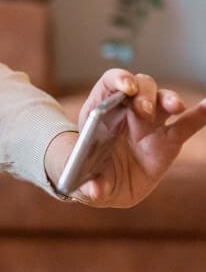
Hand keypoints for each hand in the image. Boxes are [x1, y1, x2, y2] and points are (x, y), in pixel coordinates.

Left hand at [46, 69, 205, 206]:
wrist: (106, 185)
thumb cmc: (86, 170)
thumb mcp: (78, 174)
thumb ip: (85, 181)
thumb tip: (94, 191)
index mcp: (101, 109)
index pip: (111, 83)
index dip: (119, 80)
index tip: (126, 88)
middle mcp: (127, 110)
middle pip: (140, 87)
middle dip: (144, 94)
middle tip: (144, 110)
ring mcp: (149, 124)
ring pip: (162, 100)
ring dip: (169, 99)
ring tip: (174, 107)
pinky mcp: (168, 141)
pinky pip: (186, 125)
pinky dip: (199, 115)